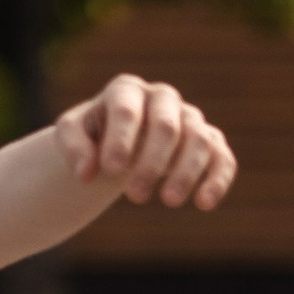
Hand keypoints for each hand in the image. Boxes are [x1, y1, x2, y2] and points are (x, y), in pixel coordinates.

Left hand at [53, 72, 235, 211]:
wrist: (114, 142)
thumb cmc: (92, 135)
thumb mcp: (71, 134)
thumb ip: (73, 148)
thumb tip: (85, 173)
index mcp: (126, 90)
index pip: (128, 111)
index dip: (121, 140)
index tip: (110, 171)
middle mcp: (162, 98)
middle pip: (166, 126)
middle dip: (151, 163)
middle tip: (134, 197)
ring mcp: (188, 117)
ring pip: (198, 140)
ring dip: (185, 172)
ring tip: (167, 201)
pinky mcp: (208, 140)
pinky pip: (221, 156)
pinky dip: (217, 178)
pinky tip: (204, 203)